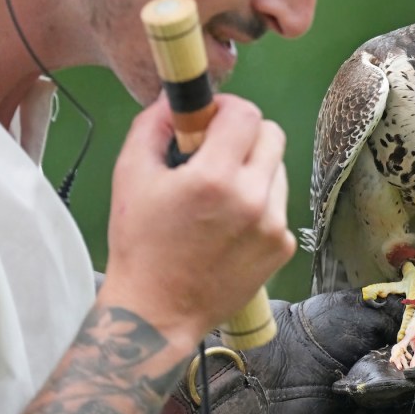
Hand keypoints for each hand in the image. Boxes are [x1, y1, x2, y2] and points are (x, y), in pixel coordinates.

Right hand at [99, 94, 294, 350]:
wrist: (157, 314)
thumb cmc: (139, 245)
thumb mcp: (131, 178)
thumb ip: (152, 127)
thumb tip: (173, 99)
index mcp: (215, 178)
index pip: (246, 114)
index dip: (227, 108)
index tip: (210, 119)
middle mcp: (253, 199)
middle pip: (272, 134)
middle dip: (245, 134)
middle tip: (216, 152)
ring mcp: (274, 225)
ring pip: (278, 169)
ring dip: (254, 169)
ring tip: (220, 194)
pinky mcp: (283, 246)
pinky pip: (279, 205)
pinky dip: (260, 204)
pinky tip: (230, 225)